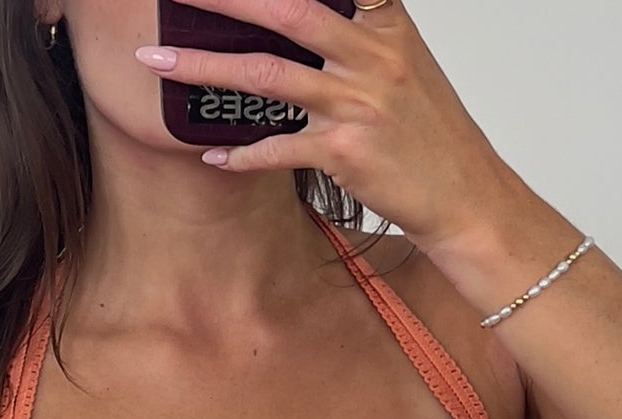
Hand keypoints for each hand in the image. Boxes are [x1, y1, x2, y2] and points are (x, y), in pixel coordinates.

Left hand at [134, 0, 513, 249]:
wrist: (464, 196)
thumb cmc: (429, 136)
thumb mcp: (403, 65)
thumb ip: (358, 32)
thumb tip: (300, 18)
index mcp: (385, 25)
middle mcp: (370, 56)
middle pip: (286, 11)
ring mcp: (357, 104)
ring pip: (266, 75)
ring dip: (204, 68)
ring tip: (157, 60)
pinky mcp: (345, 152)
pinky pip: (278, 148)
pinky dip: (241, 154)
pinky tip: (212, 152)